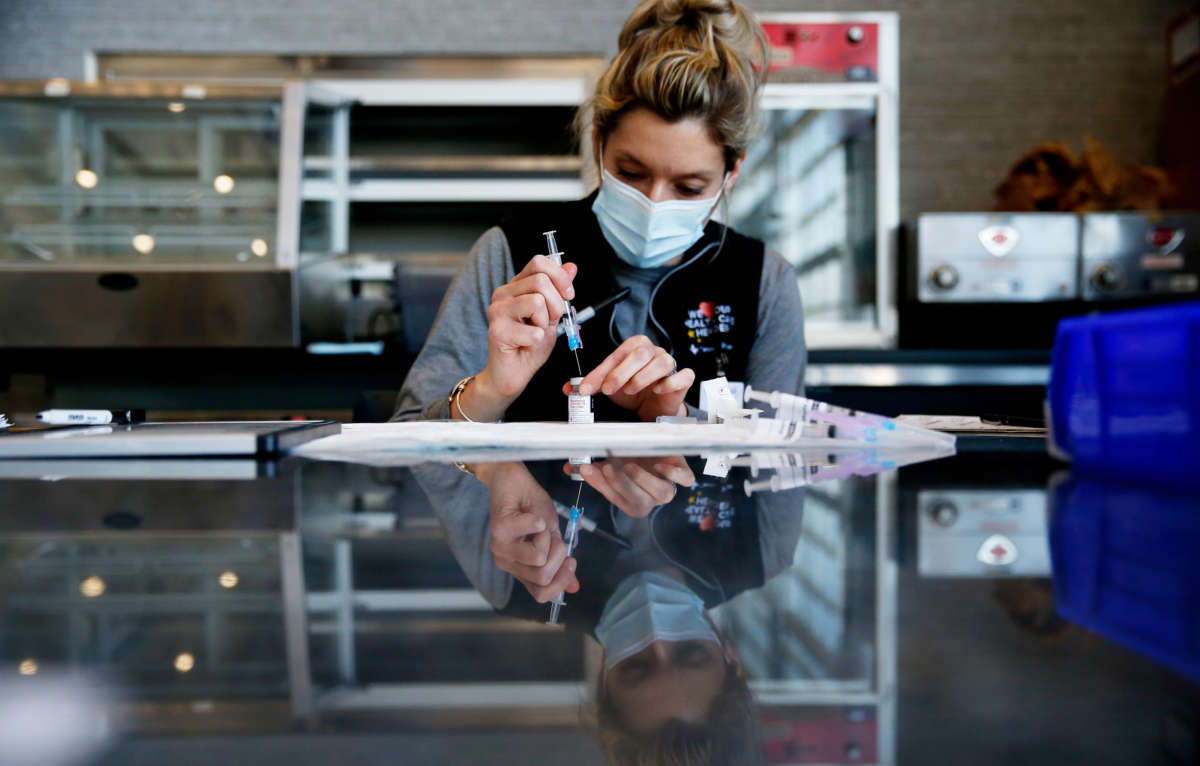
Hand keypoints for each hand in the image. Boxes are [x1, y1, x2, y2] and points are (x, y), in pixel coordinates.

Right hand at [462, 255, 576, 420]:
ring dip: (545, 323)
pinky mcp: (497, 331)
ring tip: (534, 333)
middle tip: (547, 323)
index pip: (539, 262)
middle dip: (556, 305)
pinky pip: (534, 330)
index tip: (568, 295)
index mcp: (516, 287)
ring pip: (537, 302)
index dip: (559, 277)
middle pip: (541, 281)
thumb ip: (559, 291)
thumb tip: (571, 267)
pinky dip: (537, 341)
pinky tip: (526, 345)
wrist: (512, 374)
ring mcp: (497, 311)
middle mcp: (503, 294)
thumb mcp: (551, 315)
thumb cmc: (528, 346)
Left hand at [480, 462, 579, 602]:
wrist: (513, 478)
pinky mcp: (499, 531)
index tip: (572, 562)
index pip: (541, 594)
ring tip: (538, 521)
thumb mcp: (552, 535)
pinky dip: (539, 519)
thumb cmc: (531, 504)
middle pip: (543, 578)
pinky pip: (534, 533)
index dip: (561, 582)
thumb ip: (559, 561)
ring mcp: (501, 548)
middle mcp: (507, 562)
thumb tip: (574, 587)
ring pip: (539, 559)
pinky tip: (529, 512)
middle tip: (552, 534)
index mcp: (520, 568)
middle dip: (559, 554)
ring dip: (548, 535)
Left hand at [566, 335, 694, 421]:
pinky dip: (670, 383)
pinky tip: (658, 390)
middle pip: (641, 353)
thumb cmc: (634, 391)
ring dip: (643, 377)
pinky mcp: (683, 380)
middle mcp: (653, 352)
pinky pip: (683, 376)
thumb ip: (592, 385)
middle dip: (621, 372)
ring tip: (631, 390)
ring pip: (662, 362)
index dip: (602, 371)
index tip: (589, 388)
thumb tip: (569, 388)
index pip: (618, 354)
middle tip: (610, 389)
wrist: (653, 408)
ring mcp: (670, 364)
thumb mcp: (610, 386)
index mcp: (635, 348)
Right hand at [566, 457, 694, 517]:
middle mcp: (650, 498)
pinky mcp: (684, 473)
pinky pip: (685, 480)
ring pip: (662, 494)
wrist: (655, 445)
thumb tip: (569, 467)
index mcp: (631, 501)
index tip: (588, 469)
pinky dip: (674, 474)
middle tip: (608, 467)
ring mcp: (668, 487)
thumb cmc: (628, 456)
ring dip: (645, 481)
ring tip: (629, 464)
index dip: (602, 487)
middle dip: (621, 485)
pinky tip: (660, 464)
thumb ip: (591, 467)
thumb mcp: (609, 461)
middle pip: (639, 503)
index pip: (617, 499)